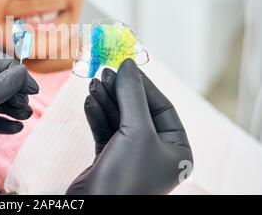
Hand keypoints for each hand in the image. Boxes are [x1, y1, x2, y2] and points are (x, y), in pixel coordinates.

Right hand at [67, 59, 192, 194]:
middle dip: (121, 92)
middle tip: (105, 72)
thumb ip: (133, 95)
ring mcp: (132, 156)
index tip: (125, 66)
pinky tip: (89, 102)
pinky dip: (97, 115)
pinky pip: (105, 130)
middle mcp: (156, 152)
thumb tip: (128, 64)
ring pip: (119, 119)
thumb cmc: (127, 176)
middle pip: (138, 111)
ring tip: (94, 85)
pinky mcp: (110, 159)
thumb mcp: (136, 130)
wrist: (95, 210)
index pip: (163, 107)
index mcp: (176, 150)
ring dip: (106, 101)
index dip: (144, 86)